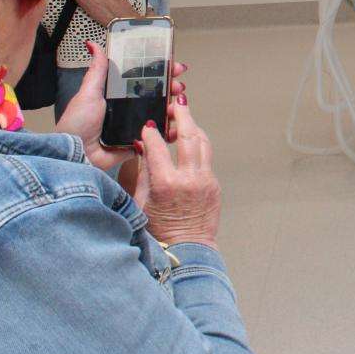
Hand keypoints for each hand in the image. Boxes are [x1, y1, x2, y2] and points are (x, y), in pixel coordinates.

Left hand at [54, 41, 185, 171]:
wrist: (76, 154)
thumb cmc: (78, 123)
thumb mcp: (89, 92)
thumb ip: (97, 70)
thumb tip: (93, 44)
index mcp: (116, 95)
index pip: (144, 79)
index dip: (161, 72)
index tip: (174, 67)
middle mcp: (127, 109)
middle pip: (157, 95)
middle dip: (172, 89)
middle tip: (178, 87)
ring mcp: (133, 126)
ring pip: (160, 114)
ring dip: (173, 109)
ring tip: (177, 107)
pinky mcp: (137, 143)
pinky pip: (156, 137)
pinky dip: (168, 132)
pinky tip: (176, 127)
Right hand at [134, 101, 220, 249]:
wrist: (188, 249)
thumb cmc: (160, 231)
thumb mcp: (141, 202)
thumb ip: (143, 172)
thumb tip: (143, 147)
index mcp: (166, 183)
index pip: (157, 146)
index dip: (151, 132)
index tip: (147, 125)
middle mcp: (189, 178)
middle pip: (188, 135)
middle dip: (182, 115)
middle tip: (176, 104)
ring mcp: (205, 180)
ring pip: (202, 142)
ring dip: (193, 127)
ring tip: (183, 118)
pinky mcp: (214, 184)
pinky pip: (206, 157)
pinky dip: (197, 145)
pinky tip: (189, 142)